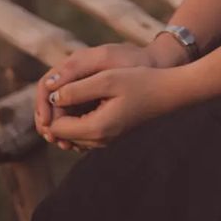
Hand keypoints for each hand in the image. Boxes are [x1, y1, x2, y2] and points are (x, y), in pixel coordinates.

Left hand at [35, 42, 152, 149]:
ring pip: (70, 133)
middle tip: (65, 85)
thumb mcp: (108, 79)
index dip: (52, 107)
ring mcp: (104, 140)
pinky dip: (78, 116)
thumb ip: (77, 89)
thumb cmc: (140, 81)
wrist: (168, 92)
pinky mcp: (109, 134)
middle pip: (61, 133)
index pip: (55, 127)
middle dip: (57, 112)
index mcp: (96, 128)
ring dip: (67, 113)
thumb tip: (53, 97)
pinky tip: (87, 96)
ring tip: (75, 88)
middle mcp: (98, 141)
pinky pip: (83, 130)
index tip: (60, 86)